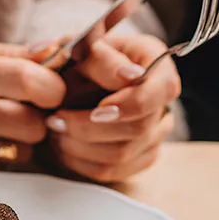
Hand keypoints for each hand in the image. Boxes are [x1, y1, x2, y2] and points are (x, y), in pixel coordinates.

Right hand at [0, 37, 65, 185]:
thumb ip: (8, 54)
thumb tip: (58, 50)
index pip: (26, 79)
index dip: (54, 85)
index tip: (54, 85)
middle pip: (33, 122)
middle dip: (41, 115)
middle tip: (30, 106)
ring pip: (23, 148)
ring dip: (24, 136)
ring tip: (2, 121)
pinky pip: (3, 163)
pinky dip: (3, 151)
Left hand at [44, 34, 180, 182]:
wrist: (64, 80)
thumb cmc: (75, 59)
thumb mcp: (80, 48)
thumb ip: (103, 59)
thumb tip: (130, 75)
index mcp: (156, 63)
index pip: (161, 91)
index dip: (130, 106)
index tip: (97, 111)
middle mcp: (162, 100)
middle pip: (139, 129)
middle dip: (91, 129)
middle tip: (56, 120)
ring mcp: (155, 132)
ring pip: (123, 155)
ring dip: (80, 146)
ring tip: (55, 130)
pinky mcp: (139, 156)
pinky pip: (112, 171)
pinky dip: (81, 161)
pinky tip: (62, 144)